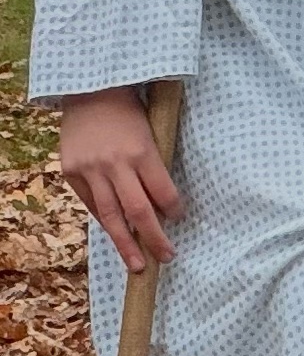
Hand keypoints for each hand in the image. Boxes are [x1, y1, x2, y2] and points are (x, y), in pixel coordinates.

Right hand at [58, 87, 181, 272]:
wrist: (90, 91)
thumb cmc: (130, 110)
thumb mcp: (152, 131)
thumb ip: (155, 165)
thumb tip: (164, 203)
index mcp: (142, 152)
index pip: (163, 193)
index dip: (173, 211)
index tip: (179, 219)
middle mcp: (116, 164)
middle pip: (138, 212)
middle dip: (154, 239)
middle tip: (166, 257)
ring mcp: (90, 170)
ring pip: (110, 217)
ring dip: (126, 244)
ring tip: (137, 265)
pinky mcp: (72, 172)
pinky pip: (91, 205)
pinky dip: (105, 221)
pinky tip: (116, 234)